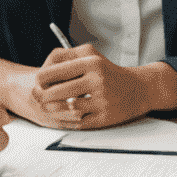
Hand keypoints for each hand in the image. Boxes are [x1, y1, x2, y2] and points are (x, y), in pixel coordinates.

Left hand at [32, 45, 176, 129]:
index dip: (40, 79)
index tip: (38, 82)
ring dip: (52, 109)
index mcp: (91, 62)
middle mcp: (97, 80)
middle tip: (39, 97)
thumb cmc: (107, 71)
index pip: (54, 72)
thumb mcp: (89, 54)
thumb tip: (42, 70)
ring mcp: (102, 101)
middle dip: (42, 97)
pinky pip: (78, 122)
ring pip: (66, 108)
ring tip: (48, 106)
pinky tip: (64, 115)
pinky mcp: (105, 118)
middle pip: (56, 92)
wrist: (138, 89)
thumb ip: (64, 56)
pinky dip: (67, 119)